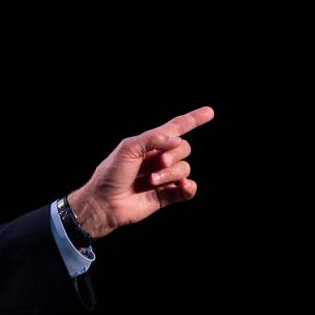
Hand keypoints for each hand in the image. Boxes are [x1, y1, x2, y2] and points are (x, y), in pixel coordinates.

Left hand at [67, 106, 214, 239]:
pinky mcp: (167, 196)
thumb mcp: (128, 148)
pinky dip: (189, 187)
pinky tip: (183, 186)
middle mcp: (159, 158)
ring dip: (171, 174)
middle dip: (174, 154)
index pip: (175, 128)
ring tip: (151, 180)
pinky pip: (188, 189)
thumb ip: (153, 139)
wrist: (105, 202)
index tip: (209, 112)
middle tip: (159, 163)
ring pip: (185, 169)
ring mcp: (164, 177)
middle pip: (184, 149)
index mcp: (150, 143)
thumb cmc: (111, 172)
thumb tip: (177, 141)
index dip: (193, 119)